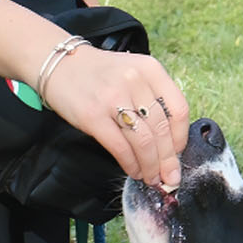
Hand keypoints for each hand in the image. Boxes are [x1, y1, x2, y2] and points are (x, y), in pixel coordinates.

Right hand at [45, 44, 188, 189]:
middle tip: (169, 176)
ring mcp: (113, 98)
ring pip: (143, 142)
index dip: (181, 138)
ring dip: (150, 166)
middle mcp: (134, 81)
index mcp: (150, 69)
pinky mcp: (92, 115)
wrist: (61, 65)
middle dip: (167, 159)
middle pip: (161, 129)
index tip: (178, 153)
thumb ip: (152, 100)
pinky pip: (120, 147)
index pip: (178, 109)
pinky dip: (130, 164)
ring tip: (151, 177)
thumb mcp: (133, 75)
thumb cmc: (101, 75)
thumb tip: (169, 144)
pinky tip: (133, 170)